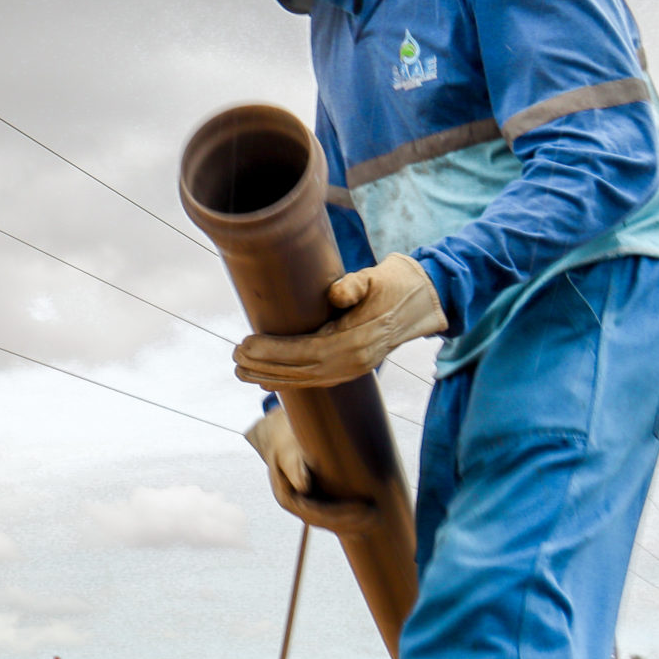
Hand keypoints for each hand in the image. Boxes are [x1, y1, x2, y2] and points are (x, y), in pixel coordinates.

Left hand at [234, 253, 446, 386]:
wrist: (424, 300)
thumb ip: (356, 284)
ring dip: (270, 378)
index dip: (273, 351)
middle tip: (234, 357)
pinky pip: (315, 382)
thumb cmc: (394, 285)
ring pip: (305, 381)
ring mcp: (353, 370)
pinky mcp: (351, 371)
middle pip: (300, 371)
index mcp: (357, 340)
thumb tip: (336, 294)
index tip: (245, 344)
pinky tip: (266, 380)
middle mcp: (354, 361)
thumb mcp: (376, 277)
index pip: (306, 351)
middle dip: (264, 366)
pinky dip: (289, 382)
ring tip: (240, 371)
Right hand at [245, 406, 376, 534]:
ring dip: (353, 524)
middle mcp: (296, 505)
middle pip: (326, 522)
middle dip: (352, 522)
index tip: (364, 508)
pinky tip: (367, 521)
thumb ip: (294, 466)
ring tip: (377, 519)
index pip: (316, 513)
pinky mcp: (314, 500)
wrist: (277, 436)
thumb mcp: (287, 450)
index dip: (341, 514)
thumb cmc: (285, 440)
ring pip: (330, 522)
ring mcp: (304, 505)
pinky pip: (332, 516)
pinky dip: (349, 520)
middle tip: (377, 515)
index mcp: (287, 498)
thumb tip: (303, 487)